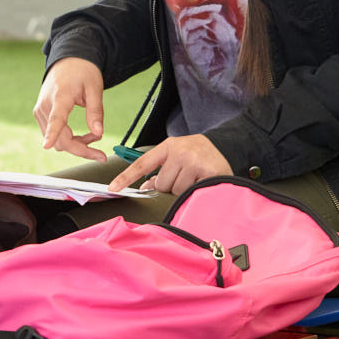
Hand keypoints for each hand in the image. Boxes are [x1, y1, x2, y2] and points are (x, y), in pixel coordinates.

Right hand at [33, 57, 106, 161]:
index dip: (52, 133)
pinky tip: (83, 134)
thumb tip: (98, 133)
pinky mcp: (40, 114)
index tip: (46, 145)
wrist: (67, 61)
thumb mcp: (95, 88)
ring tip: (94, 135)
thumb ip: (96, 111)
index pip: (56, 119)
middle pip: (60, 139)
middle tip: (101, 151)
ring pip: (57, 141)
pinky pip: (55, 135)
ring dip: (76, 144)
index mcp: (60, 97)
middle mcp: (45, 106)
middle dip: (81, 149)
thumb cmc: (82, 72)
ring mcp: (40, 111)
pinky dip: (69, 139)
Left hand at [107, 134, 231, 195]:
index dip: (126, 176)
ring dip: (183, 190)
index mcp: (168, 146)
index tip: (112, 188)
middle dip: (171, 185)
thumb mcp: (176, 155)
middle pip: (162, 183)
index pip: (142, 163)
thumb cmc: (197, 154)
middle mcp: (180, 151)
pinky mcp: (208, 172)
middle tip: (184, 176)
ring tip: (194, 179)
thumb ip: (160, 170)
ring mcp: (194, 161)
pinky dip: (194, 192)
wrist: (226, 146)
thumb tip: (144, 187)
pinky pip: (190, 193)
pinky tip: (202, 183)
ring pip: (176, 190)